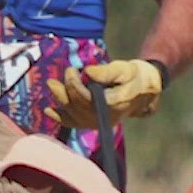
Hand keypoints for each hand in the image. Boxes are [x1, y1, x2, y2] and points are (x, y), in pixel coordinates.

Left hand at [45, 60, 165, 127]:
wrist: (143, 90)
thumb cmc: (134, 77)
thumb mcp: (124, 69)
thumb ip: (106, 72)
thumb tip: (87, 72)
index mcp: (114, 104)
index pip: (88, 99)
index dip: (75, 85)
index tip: (72, 70)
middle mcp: (106, 117)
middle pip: (79, 107)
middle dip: (65, 91)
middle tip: (60, 76)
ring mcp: (100, 123)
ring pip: (75, 116)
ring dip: (60, 101)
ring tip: (51, 85)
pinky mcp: (94, 122)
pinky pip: (75, 123)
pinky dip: (60, 118)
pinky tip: (49, 111)